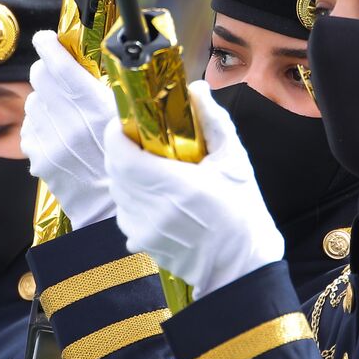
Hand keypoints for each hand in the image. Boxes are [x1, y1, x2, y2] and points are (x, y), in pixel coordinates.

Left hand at [21, 31, 118, 229]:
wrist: (112, 206)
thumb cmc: (129, 163)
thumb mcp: (128, 118)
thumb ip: (105, 90)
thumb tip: (83, 64)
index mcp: (96, 108)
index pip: (59, 63)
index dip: (49, 45)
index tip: (47, 39)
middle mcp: (69, 123)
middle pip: (40, 77)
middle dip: (49, 71)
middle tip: (61, 77)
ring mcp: (49, 141)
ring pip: (32, 101)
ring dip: (45, 100)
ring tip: (66, 114)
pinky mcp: (37, 157)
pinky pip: (28, 127)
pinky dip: (40, 125)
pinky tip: (58, 134)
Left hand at [102, 80, 283, 295]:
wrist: (242, 269)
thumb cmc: (243, 217)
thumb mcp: (235, 163)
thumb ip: (213, 122)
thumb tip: (196, 90)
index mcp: (173, 186)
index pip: (119, 151)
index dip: (118, 131)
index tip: (130, 121)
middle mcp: (150, 209)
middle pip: (114, 168)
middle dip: (124, 149)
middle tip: (145, 140)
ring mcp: (141, 229)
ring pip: (117, 189)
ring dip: (128, 175)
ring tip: (155, 170)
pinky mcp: (140, 242)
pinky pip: (125, 211)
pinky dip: (134, 199)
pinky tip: (160, 199)